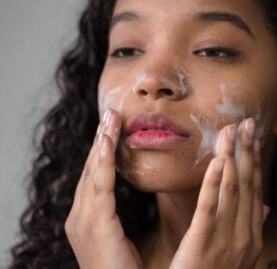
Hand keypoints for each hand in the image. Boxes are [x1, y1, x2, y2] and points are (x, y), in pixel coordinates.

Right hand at [64, 108, 141, 268]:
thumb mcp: (118, 237)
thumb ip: (115, 215)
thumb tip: (123, 195)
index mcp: (86, 218)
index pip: (94, 178)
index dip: (102, 151)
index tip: (111, 128)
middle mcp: (79, 217)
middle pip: (90, 170)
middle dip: (100, 140)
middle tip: (110, 113)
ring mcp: (83, 221)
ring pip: (93, 173)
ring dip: (102, 143)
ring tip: (110, 118)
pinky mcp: (95, 225)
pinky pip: (101, 186)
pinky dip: (104, 162)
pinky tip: (108, 141)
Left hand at [170, 118, 268, 268]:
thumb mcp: (238, 254)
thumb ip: (251, 226)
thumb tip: (266, 205)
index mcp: (252, 234)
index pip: (254, 189)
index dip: (254, 160)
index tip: (253, 135)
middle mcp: (246, 235)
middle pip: (247, 184)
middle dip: (247, 151)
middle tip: (247, 122)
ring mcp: (227, 240)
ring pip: (231, 190)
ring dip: (232, 157)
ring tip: (231, 131)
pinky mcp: (203, 243)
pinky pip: (210, 208)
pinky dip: (214, 183)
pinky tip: (216, 161)